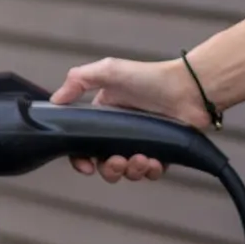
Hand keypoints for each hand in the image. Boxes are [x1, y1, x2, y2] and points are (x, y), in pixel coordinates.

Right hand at [49, 57, 204, 182]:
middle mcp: (122, 131)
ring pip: (128, 171)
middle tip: (118, 161)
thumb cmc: (151, 78)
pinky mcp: (163, 151)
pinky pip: (151, 172)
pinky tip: (153, 161)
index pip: (85, 145)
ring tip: (140, 159)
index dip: (81, 160)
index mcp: (105, 115)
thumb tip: (55, 101)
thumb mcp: (109, 71)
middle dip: (110, 169)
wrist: (190, 89)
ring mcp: (142, 142)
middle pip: (105, 164)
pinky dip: (150, 171)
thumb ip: (78, 80)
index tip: (86, 165)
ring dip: (131, 171)